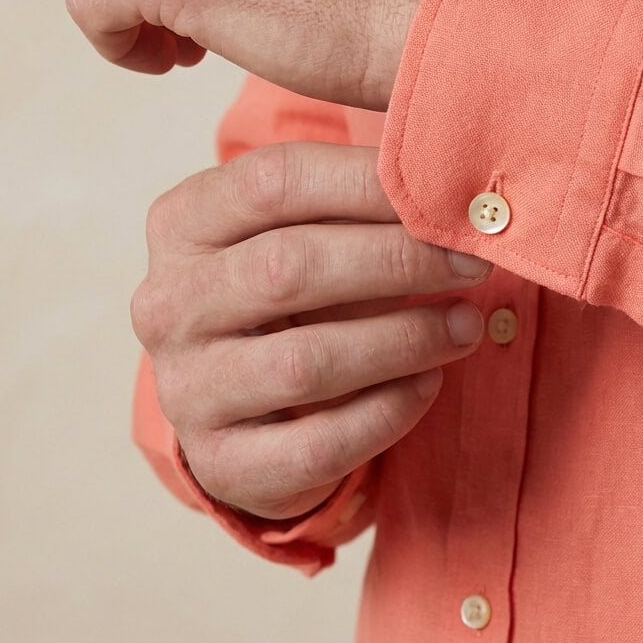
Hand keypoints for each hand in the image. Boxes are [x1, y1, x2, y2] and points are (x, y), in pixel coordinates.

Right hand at [133, 141, 492, 519]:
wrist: (243, 398)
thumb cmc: (291, 290)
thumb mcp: (304, 229)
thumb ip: (357, 201)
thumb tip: (456, 194)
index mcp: (183, 223)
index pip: (274, 181)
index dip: (368, 184)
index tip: (447, 194)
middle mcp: (169, 303)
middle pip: (290, 266)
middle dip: (399, 261)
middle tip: (473, 262)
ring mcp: (186, 389)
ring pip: (305, 363)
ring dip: (404, 340)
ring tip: (466, 324)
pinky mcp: (220, 461)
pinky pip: (317, 445)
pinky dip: (388, 412)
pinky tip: (430, 383)